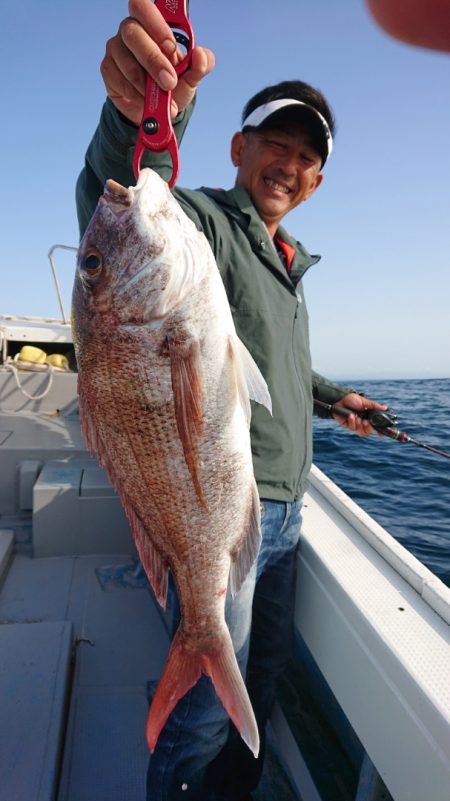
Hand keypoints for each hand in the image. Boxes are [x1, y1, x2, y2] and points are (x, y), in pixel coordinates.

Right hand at [100, 0, 214, 124]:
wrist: (157, 110)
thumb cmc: (173, 83)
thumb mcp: (192, 76)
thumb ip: (202, 64)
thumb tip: (200, 55)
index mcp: (151, 23)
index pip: (144, 7)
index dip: (156, 25)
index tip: (171, 49)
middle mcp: (130, 30)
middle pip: (132, 33)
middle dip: (153, 60)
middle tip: (169, 82)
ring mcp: (116, 49)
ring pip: (125, 60)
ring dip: (145, 84)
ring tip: (160, 98)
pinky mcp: (108, 69)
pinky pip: (118, 79)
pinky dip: (135, 94)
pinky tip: (146, 101)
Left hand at [332, 392, 387, 436]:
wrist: (340, 399)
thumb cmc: (352, 400)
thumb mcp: (364, 402)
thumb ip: (374, 406)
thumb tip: (385, 408)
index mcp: (369, 417)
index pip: (376, 426)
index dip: (380, 431)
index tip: (382, 434)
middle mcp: (364, 422)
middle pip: (369, 431)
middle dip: (368, 428)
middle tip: (366, 421)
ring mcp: (356, 425)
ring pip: (362, 432)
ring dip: (360, 425)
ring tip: (357, 417)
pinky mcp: (349, 426)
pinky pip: (353, 428)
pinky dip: (352, 422)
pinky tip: (351, 416)